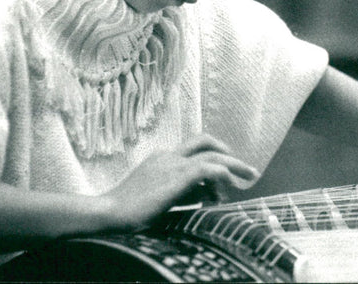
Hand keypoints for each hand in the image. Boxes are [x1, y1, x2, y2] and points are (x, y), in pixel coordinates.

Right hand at [102, 134, 258, 230]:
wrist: (108, 212)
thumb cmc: (129, 211)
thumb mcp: (161, 198)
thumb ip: (184, 193)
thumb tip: (209, 195)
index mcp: (162, 158)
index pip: (194, 151)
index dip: (213, 159)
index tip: (226, 174)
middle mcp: (168, 156)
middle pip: (205, 143)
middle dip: (230, 154)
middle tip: (247, 170)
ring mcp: (172, 164)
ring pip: (211, 154)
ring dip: (234, 164)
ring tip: (249, 175)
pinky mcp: (176, 177)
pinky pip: (207, 169)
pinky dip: (222, 175)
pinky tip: (227, 187)